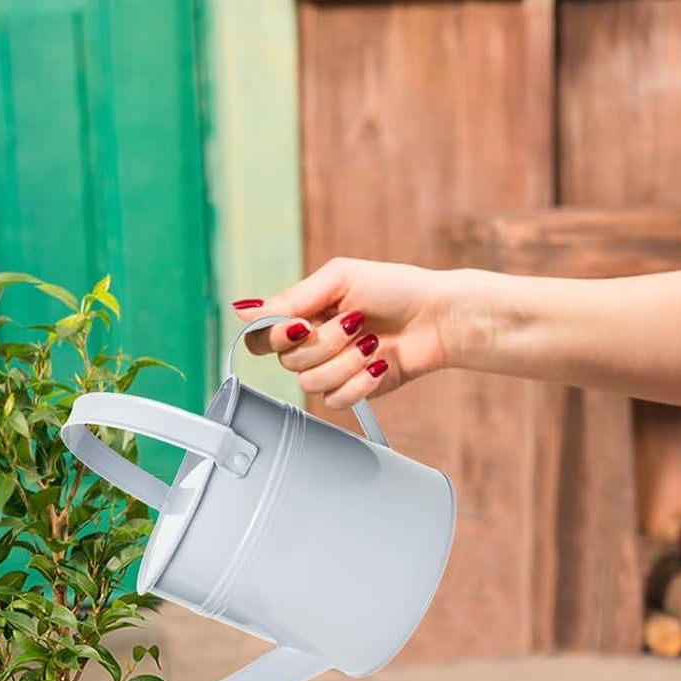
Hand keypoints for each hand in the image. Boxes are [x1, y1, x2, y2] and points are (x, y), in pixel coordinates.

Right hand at [234, 257, 453, 411]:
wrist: (437, 318)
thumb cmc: (395, 289)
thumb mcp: (340, 279)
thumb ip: (292, 298)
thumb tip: (243, 311)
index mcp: (303, 315)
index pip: (261, 338)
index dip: (275, 337)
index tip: (301, 324)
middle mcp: (312, 344)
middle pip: (288, 362)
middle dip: (325, 343)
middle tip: (354, 323)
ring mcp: (331, 369)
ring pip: (311, 383)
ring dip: (345, 362)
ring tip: (371, 343)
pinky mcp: (352, 390)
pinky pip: (335, 400)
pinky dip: (360, 382)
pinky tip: (378, 363)